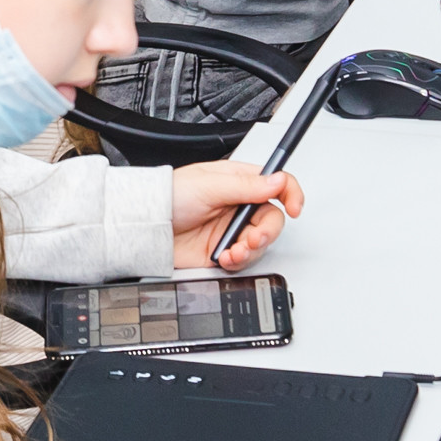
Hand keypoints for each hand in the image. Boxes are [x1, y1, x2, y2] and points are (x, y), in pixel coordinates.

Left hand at [171, 161, 303, 269]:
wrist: (146, 228)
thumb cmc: (168, 197)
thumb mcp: (209, 185)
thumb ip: (246, 186)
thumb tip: (278, 180)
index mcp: (238, 182)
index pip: (276, 185)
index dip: (290, 194)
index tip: (294, 207)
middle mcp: (238, 205)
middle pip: (272, 218)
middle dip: (268, 231)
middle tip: (254, 238)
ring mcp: (231, 229)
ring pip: (261, 242)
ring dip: (252, 249)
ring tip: (234, 250)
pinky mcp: (223, 251)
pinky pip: (244, 259)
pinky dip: (239, 260)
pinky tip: (225, 257)